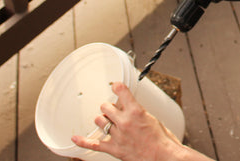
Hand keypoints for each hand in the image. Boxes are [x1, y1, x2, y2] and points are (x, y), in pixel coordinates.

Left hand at [71, 82, 189, 160]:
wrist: (163, 157)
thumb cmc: (162, 140)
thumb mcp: (153, 119)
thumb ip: (138, 113)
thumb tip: (130, 111)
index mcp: (136, 111)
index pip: (122, 92)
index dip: (117, 87)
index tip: (115, 85)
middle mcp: (124, 122)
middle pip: (106, 107)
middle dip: (109, 107)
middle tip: (114, 110)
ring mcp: (118, 135)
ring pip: (100, 121)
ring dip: (103, 120)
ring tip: (108, 122)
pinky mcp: (114, 148)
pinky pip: (94, 144)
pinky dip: (83, 142)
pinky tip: (76, 138)